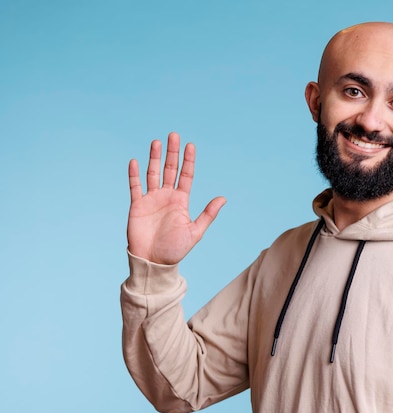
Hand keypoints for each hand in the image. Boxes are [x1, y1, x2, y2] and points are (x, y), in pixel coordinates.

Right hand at [126, 132, 225, 264]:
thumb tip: (223, 198)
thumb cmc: (175, 250)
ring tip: (156, 142)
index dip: (188, 160)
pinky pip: (135, 187)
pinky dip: (134, 174)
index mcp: (181, 201)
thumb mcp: (195, 231)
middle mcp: (166, 196)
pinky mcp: (137, 206)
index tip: (190, 145)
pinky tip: (135, 161)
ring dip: (154, 158)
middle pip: (170, 169)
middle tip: (174, 135)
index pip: (185, 175)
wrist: (154, 262)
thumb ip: (208, 214)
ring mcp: (151, 200)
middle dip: (172, 153)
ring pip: (152, 173)